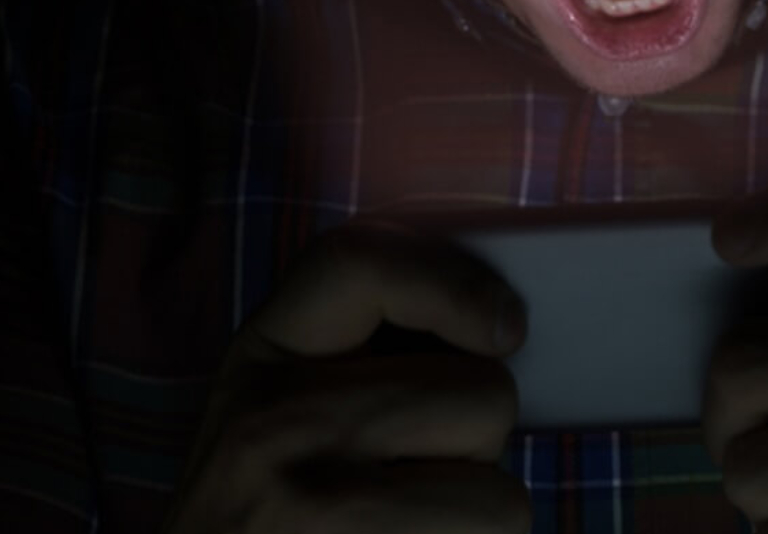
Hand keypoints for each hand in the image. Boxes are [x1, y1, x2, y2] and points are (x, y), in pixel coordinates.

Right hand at [161, 220, 531, 533]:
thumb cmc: (273, 518)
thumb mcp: (279, 418)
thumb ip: (365, 360)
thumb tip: (502, 326)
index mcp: (262, 360)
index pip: (359, 261)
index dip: (454, 283)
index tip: (505, 329)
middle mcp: (274, 422)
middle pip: (482, 391)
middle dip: (476, 442)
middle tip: (414, 479)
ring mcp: (312, 503)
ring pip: (501, 489)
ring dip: (479, 516)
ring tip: (409, 527)